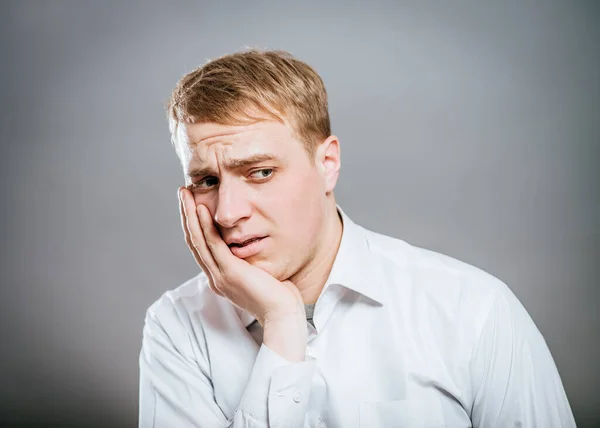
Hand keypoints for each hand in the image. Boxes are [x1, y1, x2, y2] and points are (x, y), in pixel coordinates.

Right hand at [178, 187, 306, 360]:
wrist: (284, 315)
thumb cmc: (280, 296)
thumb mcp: (261, 273)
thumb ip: (252, 260)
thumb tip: (255, 244)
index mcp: (221, 277)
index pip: (201, 247)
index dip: (194, 224)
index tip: (192, 204)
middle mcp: (215, 277)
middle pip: (194, 241)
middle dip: (186, 215)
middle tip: (182, 193)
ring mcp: (220, 276)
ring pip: (198, 240)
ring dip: (189, 215)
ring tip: (185, 194)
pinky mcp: (229, 273)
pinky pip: (213, 245)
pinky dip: (205, 226)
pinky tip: (201, 209)